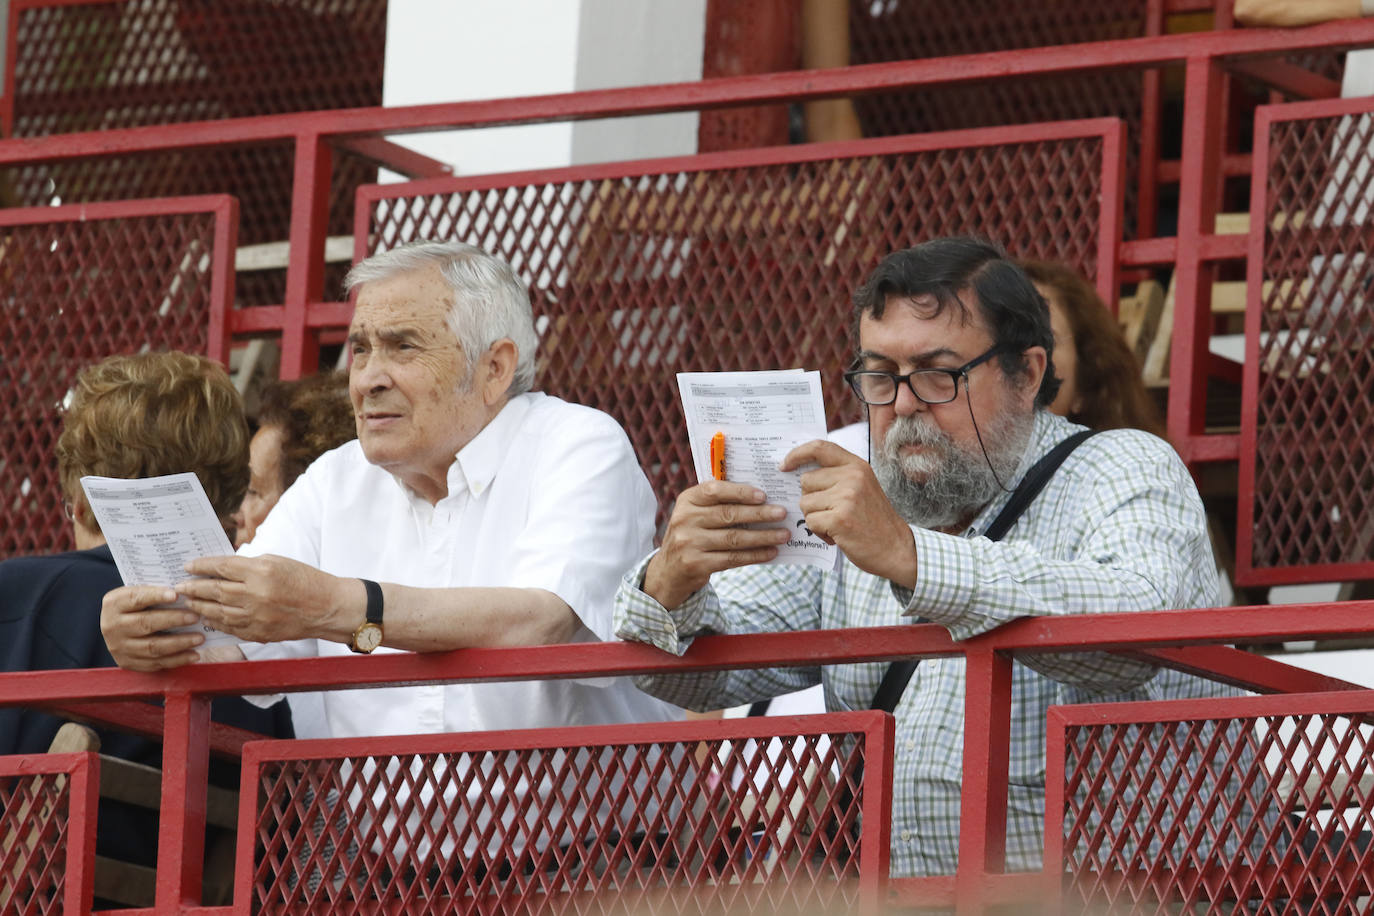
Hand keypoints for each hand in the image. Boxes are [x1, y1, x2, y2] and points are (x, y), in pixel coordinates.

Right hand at [100, 585, 204, 671]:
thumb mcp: (137, 594)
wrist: (114, 627)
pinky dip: (177, 660)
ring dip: (179, 643)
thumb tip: (186, 592)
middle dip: (174, 620)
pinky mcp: (128, 662)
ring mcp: (119, 647)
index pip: (136, 598)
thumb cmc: (135, 605)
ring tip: (200, 638)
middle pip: (146, 624)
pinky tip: (193, 654)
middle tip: (195, 617)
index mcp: (114, 604)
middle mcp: (112, 626)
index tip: (176, 595)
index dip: (156, 596)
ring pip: (152, 647)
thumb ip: (155, 592)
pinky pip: (155, 663)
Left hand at [176, 554, 357, 643]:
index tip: (188, 566)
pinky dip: (215, 622)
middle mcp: (256, 594)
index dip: (202, 566)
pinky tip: (207, 617)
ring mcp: (256, 617)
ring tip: (188, 602)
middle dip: (193, 587)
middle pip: (215, 590)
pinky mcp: (258, 633)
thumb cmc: (305, 580)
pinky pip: (229, 628)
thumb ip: (249, 565)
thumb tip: (222, 569)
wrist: (327, 607)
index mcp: (262, 571)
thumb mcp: (278, 562)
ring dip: (199, 606)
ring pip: (217, 611)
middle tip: (179, 586)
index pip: (222, 567)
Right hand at [642, 481, 789, 609]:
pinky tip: (770, 552)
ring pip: (734, 538)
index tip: (764, 495)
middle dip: (759, 514)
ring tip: (783, 534)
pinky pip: (732, 558)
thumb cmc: (692, 535)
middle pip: (728, 515)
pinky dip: (755, 555)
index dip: (740, 492)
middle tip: (782, 513)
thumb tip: (762, 499)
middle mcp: (685, 519)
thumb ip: (719, 504)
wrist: (669, 571)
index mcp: (687, 500)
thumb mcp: (696, 514)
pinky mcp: (697, 564)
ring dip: (763, 537)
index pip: (715, 490)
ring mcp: (689, 543)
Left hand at [781, 439, 917, 587]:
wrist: (896, 548)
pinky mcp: (839, 518)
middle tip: (832, 513)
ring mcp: (846, 497)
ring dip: (815, 518)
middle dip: (811, 500)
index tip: (784, 466)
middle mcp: (852, 476)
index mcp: (856, 465)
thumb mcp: (861, 487)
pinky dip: (819, 532)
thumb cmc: (874, 520)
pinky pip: (810, 522)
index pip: (819, 447)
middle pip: (806, 481)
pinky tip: (838, 536)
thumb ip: (837, 476)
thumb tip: (798, 473)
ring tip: (837, 525)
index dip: (797, 454)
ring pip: (805, 503)